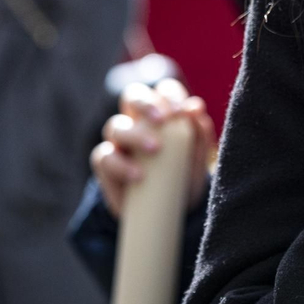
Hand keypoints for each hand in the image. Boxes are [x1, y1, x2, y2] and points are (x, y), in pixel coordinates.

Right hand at [89, 79, 216, 217]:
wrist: (167, 213)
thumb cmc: (184, 177)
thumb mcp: (197, 158)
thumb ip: (199, 133)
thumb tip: (196, 108)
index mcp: (161, 113)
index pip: (162, 90)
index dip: (169, 95)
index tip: (181, 111)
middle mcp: (136, 122)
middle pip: (132, 96)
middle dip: (145, 103)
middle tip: (162, 120)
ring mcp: (118, 142)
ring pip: (115, 125)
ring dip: (135, 135)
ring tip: (155, 150)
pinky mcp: (106, 165)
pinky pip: (104, 157)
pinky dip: (120, 165)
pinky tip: (138, 175)